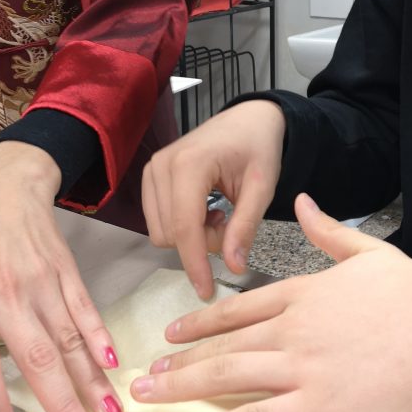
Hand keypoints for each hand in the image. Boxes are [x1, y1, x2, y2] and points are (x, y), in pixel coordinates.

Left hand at [0, 142, 123, 411]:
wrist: (4, 190)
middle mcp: (4, 295)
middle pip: (37, 359)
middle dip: (64, 406)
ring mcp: (41, 283)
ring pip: (69, 340)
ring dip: (92, 382)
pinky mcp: (66, 272)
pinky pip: (85, 311)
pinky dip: (100, 338)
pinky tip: (112, 364)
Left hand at [131, 193, 411, 411]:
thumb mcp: (367, 250)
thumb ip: (327, 230)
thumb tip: (304, 200)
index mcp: (303, 292)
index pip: (238, 308)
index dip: (200, 323)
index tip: (174, 334)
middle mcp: (292, 328)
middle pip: (222, 345)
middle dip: (178, 361)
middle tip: (146, 374)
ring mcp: (301, 368)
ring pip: (227, 377)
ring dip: (182, 389)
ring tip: (148, 398)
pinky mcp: (318, 408)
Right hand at [142, 100, 285, 298]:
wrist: (248, 119)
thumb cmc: (258, 148)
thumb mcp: (262, 188)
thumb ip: (245, 227)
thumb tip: (233, 268)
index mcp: (190, 164)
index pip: (184, 227)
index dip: (195, 263)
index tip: (206, 291)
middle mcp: (161, 165)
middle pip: (171, 234)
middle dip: (202, 243)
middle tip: (230, 225)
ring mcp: (151, 169)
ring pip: (161, 231)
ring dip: (192, 236)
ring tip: (219, 216)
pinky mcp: (150, 176)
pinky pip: (157, 220)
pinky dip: (182, 226)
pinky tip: (205, 210)